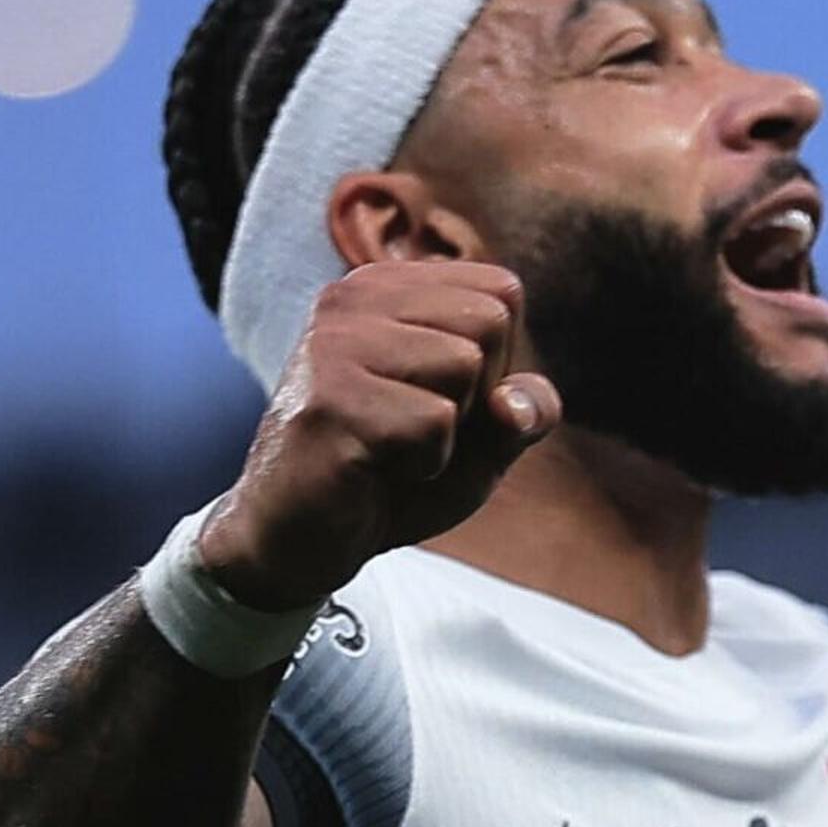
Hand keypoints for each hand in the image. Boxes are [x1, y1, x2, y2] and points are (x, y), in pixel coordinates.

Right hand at [195, 259, 562, 607]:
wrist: (300, 538)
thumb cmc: (395, 476)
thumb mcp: (486, 441)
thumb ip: (527, 409)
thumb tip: (515, 402)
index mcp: (388, 288)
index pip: (502, 292)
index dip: (498, 364)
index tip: (439, 398)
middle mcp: (354, 298)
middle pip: (489, 320)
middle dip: (476, 393)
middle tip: (413, 427)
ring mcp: (335, 343)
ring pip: (464, 363)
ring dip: (449, 429)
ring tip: (393, 445)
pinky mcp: (330, 398)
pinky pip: (434, 422)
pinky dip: (424, 461)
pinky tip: (375, 468)